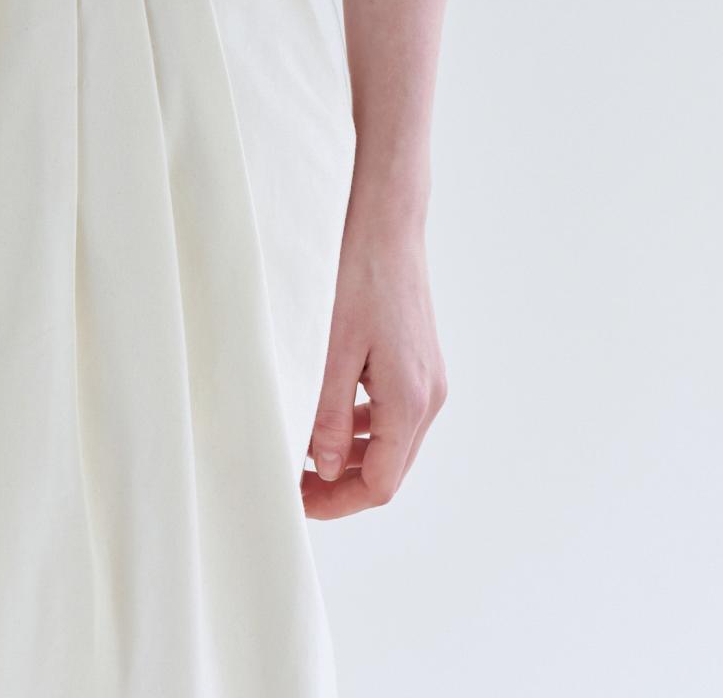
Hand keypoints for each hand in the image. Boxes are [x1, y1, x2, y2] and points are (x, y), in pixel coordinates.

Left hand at [302, 214, 447, 518]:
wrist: (388, 220)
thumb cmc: (359, 274)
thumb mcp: (332, 347)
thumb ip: (328, 414)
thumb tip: (322, 468)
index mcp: (410, 402)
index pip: (379, 484)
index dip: (336, 502)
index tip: (296, 501)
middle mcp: (429, 398)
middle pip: (388, 469)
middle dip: (341, 484)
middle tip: (293, 482)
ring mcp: (428, 379)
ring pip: (390, 442)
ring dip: (350, 456)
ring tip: (303, 450)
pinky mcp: (420, 361)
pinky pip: (392, 413)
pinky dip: (361, 426)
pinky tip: (327, 411)